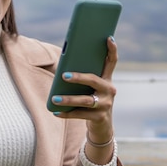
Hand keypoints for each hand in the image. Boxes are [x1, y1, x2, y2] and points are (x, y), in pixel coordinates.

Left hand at [51, 37, 117, 162]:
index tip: (109, 38)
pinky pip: (80, 114)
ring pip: (86, 100)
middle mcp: (109, 90)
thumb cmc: (91, 102)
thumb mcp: (90, 90)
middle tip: (64, 76)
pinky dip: (67, 113)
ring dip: (68, 99)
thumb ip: (82, 79)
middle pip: (94, 80)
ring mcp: (106, 105)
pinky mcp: (100, 118)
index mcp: (107, 79)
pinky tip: (56, 112)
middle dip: (79, 77)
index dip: (112, 50)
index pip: (112, 62)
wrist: (102, 127)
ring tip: (54, 99)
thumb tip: (62, 71)